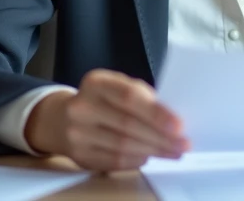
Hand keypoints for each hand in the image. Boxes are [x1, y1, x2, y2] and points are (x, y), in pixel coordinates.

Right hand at [25, 69, 189, 171]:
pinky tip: (150, 157)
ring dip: (153, 151)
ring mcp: (77, 133)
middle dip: (161, 137)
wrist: (60, 118)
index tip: (179, 125)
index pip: (129, 97)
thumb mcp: (115, 87)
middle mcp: (82, 107)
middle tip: (183, 144)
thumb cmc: (101, 100)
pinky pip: (114, 161)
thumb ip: (140, 97)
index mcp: (96, 82)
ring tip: (172, 152)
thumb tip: (172, 118)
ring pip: (123, 146)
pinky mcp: (78, 155)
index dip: (156, 112)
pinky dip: (136, 160)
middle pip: (128, 125)